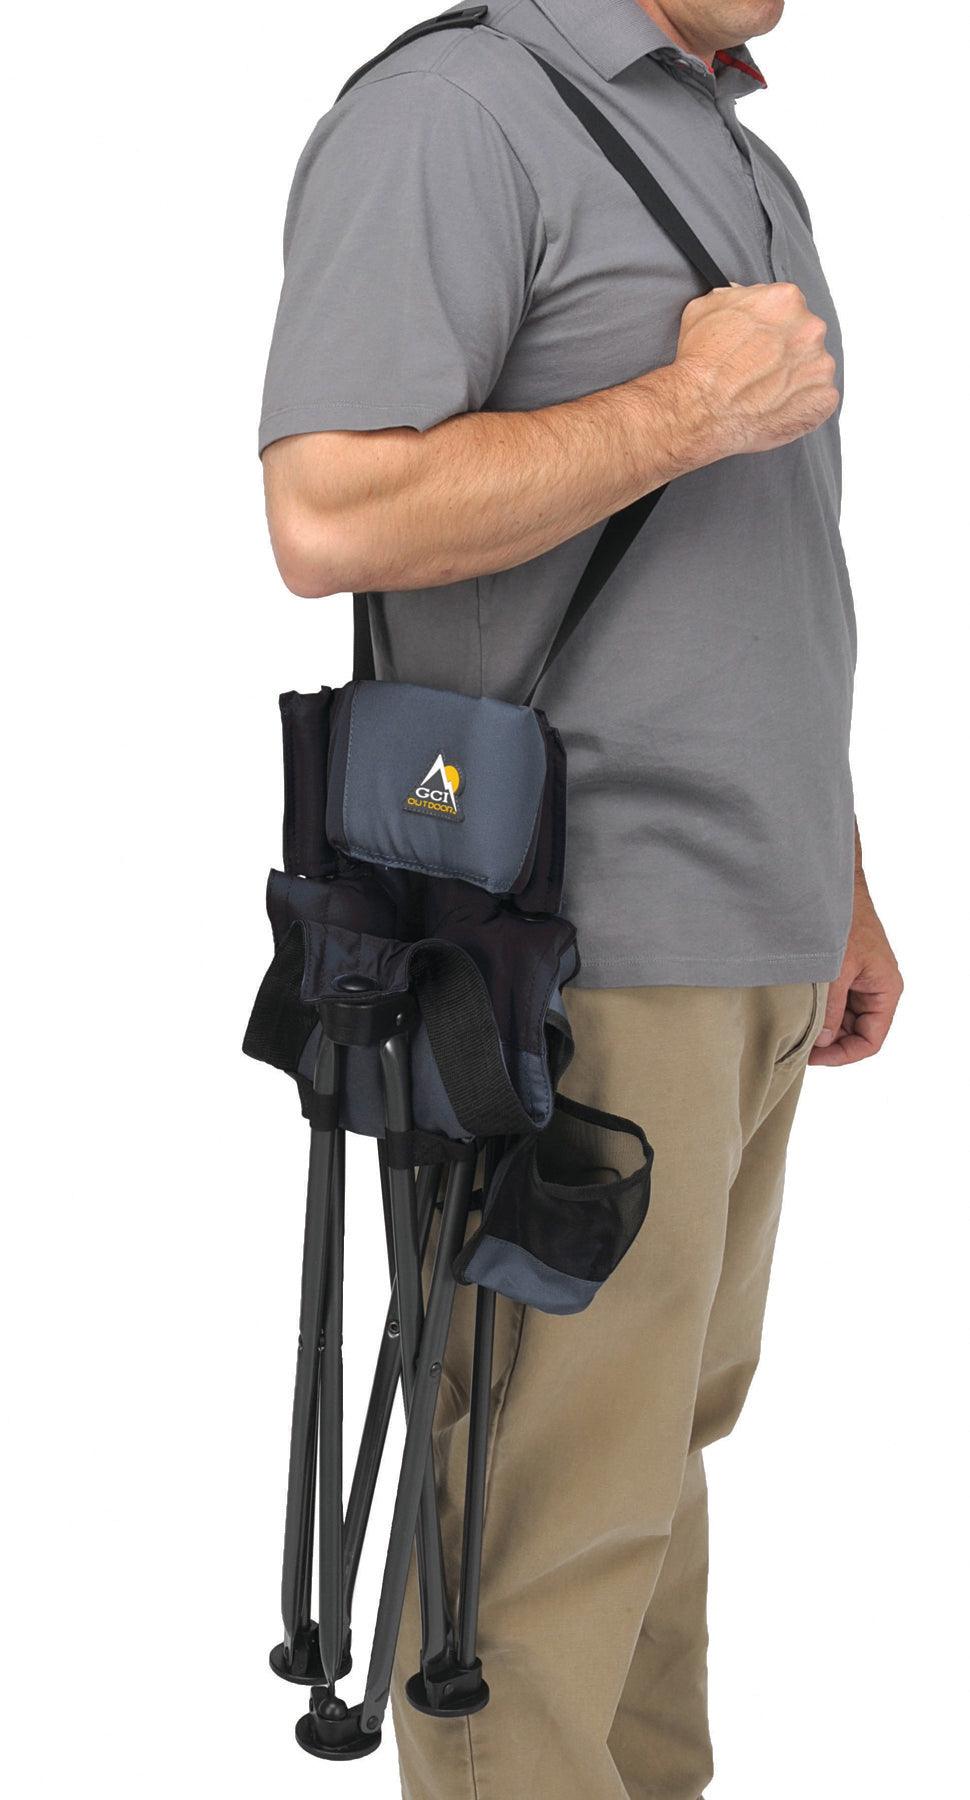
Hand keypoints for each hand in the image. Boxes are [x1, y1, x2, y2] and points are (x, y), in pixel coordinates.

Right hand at [673, 282, 839, 458]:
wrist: (703, 408)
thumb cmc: (703, 363)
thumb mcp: (705, 309)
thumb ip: (734, 297)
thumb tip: (741, 296)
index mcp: (785, 300)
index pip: (788, 307)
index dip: (772, 327)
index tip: (760, 342)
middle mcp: (809, 328)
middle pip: (805, 335)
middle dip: (787, 350)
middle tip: (761, 369)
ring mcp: (820, 364)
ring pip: (814, 367)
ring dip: (795, 377)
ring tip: (767, 392)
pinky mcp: (824, 397)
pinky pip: (820, 398)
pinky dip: (803, 404)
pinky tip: (778, 408)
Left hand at [809, 875, 902, 1067]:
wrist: (833, 888)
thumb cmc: (843, 923)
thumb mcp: (836, 971)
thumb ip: (832, 1009)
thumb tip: (823, 1041)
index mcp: (885, 991)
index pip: (871, 1041)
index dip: (843, 1055)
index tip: (814, 1058)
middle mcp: (877, 990)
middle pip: (856, 1033)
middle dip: (830, 1043)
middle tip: (798, 1046)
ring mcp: (861, 982)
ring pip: (843, 1020)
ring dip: (822, 1026)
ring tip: (795, 1030)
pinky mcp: (845, 974)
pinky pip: (835, 1003)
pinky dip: (819, 1010)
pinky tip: (799, 1011)